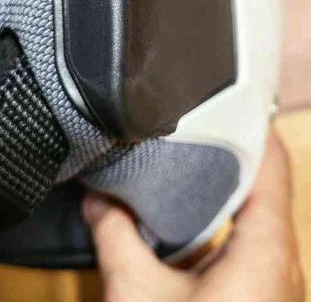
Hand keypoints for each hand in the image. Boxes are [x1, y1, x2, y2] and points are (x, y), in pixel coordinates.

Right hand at [83, 129, 303, 301]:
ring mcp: (271, 285)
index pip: (272, 166)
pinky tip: (177, 220)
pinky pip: (241, 246)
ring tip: (178, 160)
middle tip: (185, 122)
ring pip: (249, 218)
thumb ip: (112, 232)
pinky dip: (211, 224)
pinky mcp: (255, 300)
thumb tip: (96, 195)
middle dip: (221, 152)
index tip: (222, 95)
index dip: (249, 124)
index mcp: (266, 253)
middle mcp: (280, 265)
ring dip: (214, 190)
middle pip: (261, 187)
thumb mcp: (136, 293)